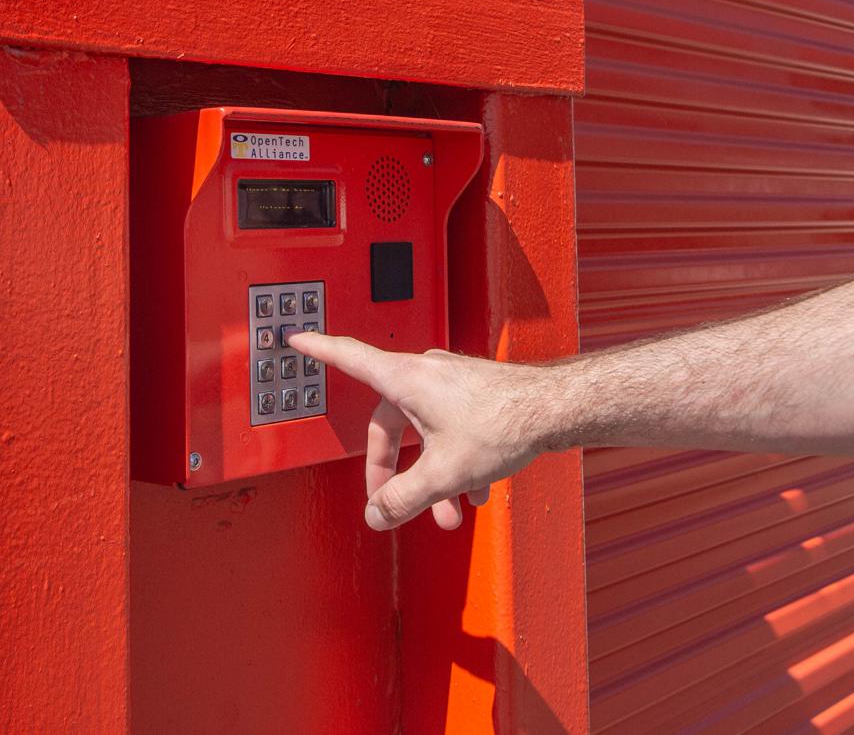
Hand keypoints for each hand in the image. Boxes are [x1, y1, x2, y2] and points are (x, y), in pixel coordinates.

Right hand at [286, 332, 554, 530]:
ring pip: (425, 433)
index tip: (297, 339)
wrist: (556, 409)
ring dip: (431, 475)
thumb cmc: (502, 424)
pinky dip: (455, 461)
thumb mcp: (442, 473)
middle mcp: (425, 374)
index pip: (349, 358)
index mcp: (405, 380)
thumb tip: (377, 515)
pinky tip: (476, 491)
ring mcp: (452, 382)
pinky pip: (451, 429)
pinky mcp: (475, 393)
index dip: (320, 350)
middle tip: (393, 503)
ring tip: (448, 511)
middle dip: (392, 471)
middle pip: (388, 423)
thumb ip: (404, 498)